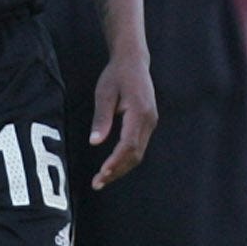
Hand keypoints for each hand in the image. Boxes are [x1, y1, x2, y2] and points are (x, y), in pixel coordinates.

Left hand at [89, 50, 156, 186]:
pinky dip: (125, 159)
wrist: (133, 61)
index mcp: (139, 112)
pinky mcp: (148, 123)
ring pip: (138, 153)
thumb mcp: (104, 93)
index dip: (115, 162)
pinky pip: (139, 146)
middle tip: (97, 183)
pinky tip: (112, 166)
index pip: (128, 144)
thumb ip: (101, 118)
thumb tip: (94, 142)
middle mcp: (150, 120)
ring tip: (102, 179)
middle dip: (116, 171)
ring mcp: (151, 122)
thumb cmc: (116, 75)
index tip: (102, 174)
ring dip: (121, 168)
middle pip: (135, 154)